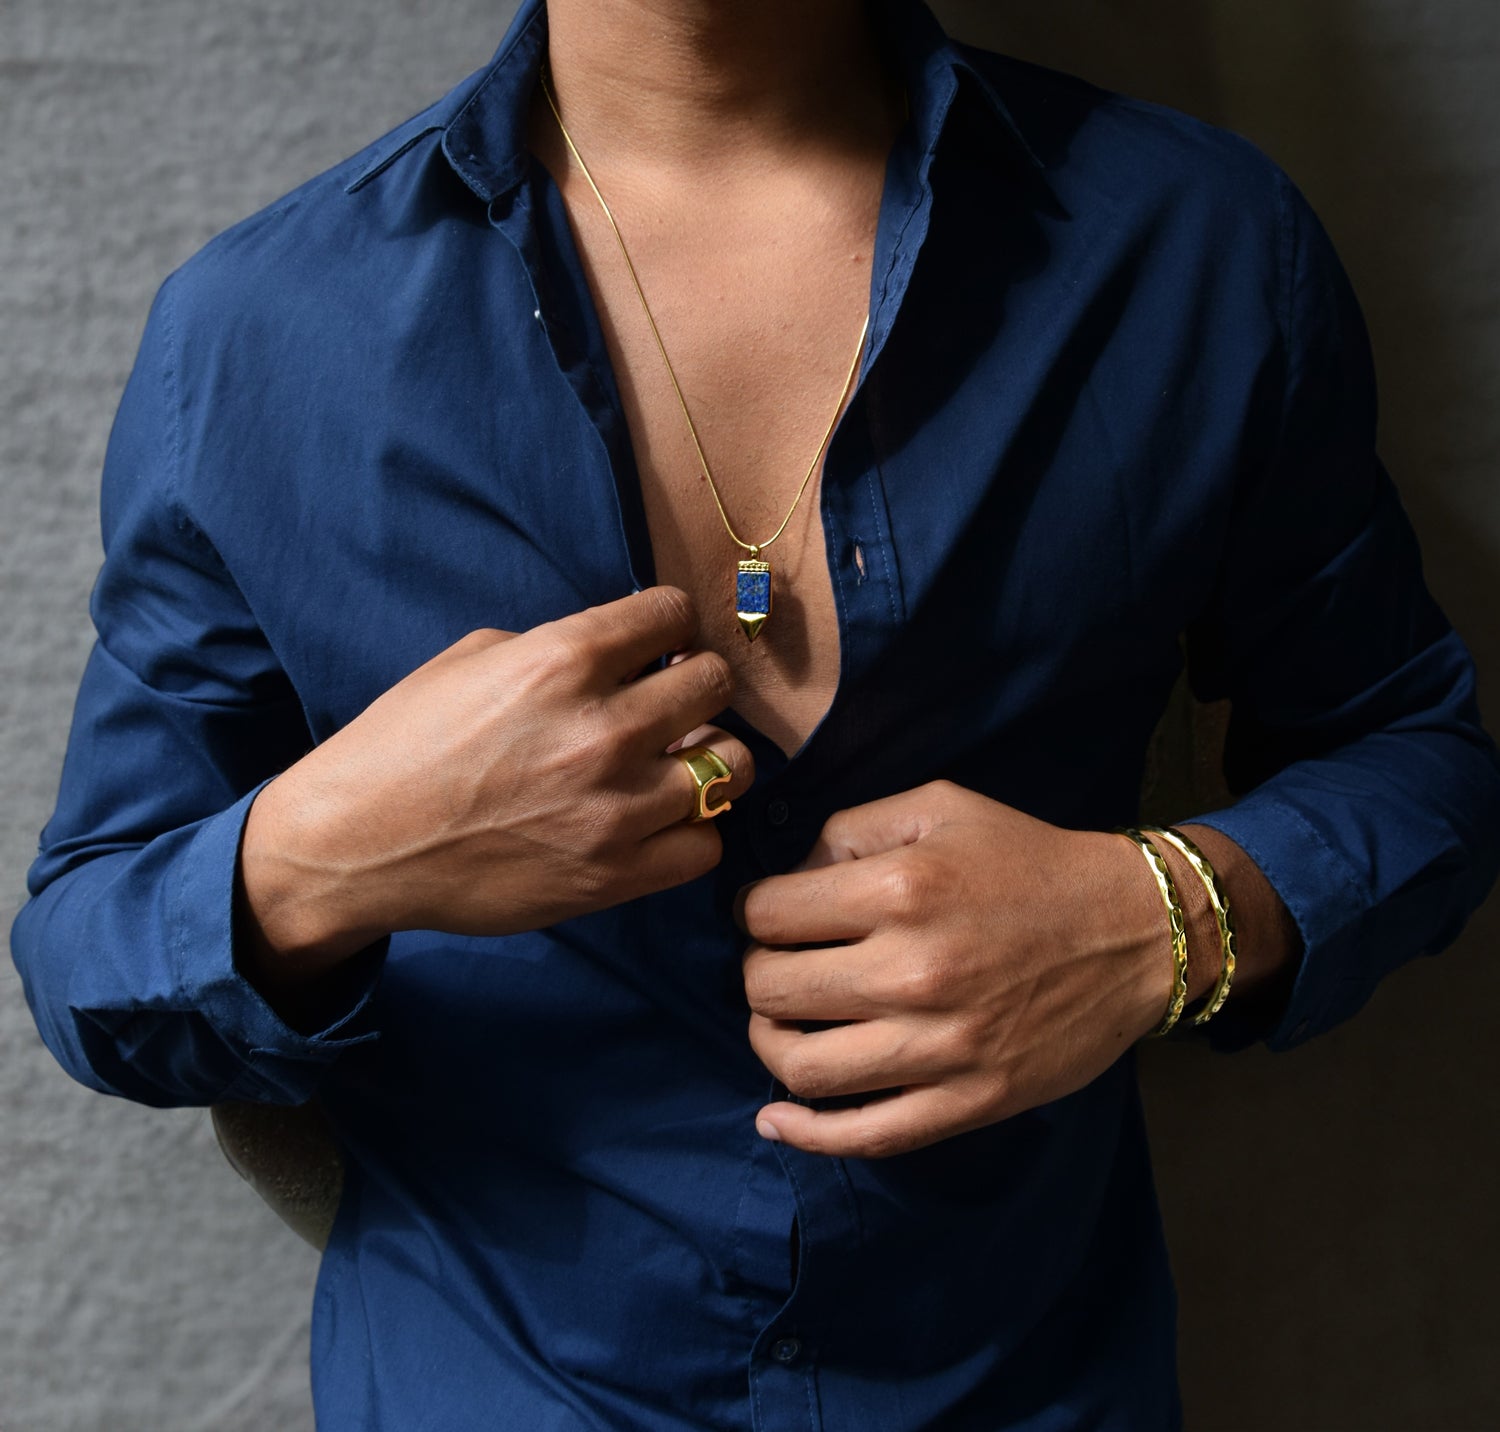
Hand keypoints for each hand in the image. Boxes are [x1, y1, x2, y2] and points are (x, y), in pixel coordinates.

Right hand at [241, 586, 752, 970]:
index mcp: (562, 660)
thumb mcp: (473, 659)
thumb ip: (561, 646)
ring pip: (732, 766)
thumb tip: (631, 651)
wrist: (355, 846)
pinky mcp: (614, 875)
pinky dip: (690, 831)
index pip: (673, 611)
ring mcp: (615, 808)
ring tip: (672, 764)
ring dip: (707, 758)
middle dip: (696, 684)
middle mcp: (602, 729)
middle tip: (670, 702)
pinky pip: (706, 845)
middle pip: (717, 683)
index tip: (657, 643)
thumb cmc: (404, 743)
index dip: (668, 624)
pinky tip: (657, 822)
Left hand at [739, 781, 1180, 1157]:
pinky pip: (865, 1134)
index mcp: (901, 890)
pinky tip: (777, 1119)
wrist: (1136, 931)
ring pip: (801, 1067)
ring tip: (782, 1023)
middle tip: (777, 964)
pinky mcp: (968, 1100)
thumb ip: (850, 829)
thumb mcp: (939, 806)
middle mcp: (912, 971)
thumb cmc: (1029, 861)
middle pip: (770, 991)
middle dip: (757, 974)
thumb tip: (787, 879)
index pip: (767, 915)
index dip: (752, 912)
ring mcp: (941, 1046)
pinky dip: (807, 1134)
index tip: (767, 915)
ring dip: (770, 1044)